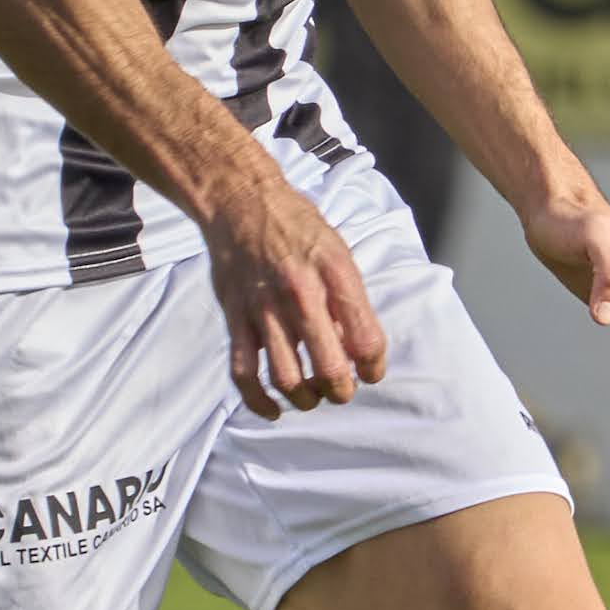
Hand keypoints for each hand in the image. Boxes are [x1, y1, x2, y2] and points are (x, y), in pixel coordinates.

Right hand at [203, 181, 386, 419]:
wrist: (241, 200)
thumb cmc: (296, 225)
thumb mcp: (337, 251)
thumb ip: (348, 298)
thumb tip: (358, 348)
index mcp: (335, 274)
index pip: (366, 340)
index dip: (374, 367)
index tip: (370, 373)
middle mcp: (301, 293)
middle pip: (329, 367)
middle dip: (341, 391)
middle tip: (342, 390)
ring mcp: (264, 307)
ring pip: (287, 378)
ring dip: (305, 399)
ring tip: (312, 396)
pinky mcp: (235, 316)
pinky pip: (243, 372)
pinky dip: (258, 401)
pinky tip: (274, 409)